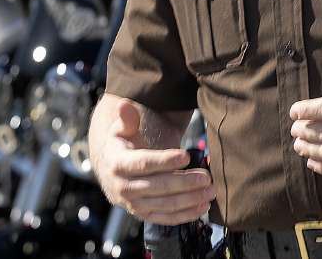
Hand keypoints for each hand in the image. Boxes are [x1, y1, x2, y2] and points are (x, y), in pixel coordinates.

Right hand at [95, 99, 214, 223]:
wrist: (111, 172)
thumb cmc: (122, 147)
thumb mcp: (121, 131)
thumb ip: (127, 119)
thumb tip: (124, 103)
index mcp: (118, 164)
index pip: (143, 164)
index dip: (165, 161)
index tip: (186, 156)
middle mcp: (124, 188)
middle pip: (157, 187)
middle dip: (184, 183)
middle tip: (206, 176)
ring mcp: (134, 204)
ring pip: (164, 205)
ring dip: (190, 200)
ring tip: (211, 191)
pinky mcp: (144, 215)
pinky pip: (165, 218)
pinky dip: (185, 215)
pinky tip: (203, 207)